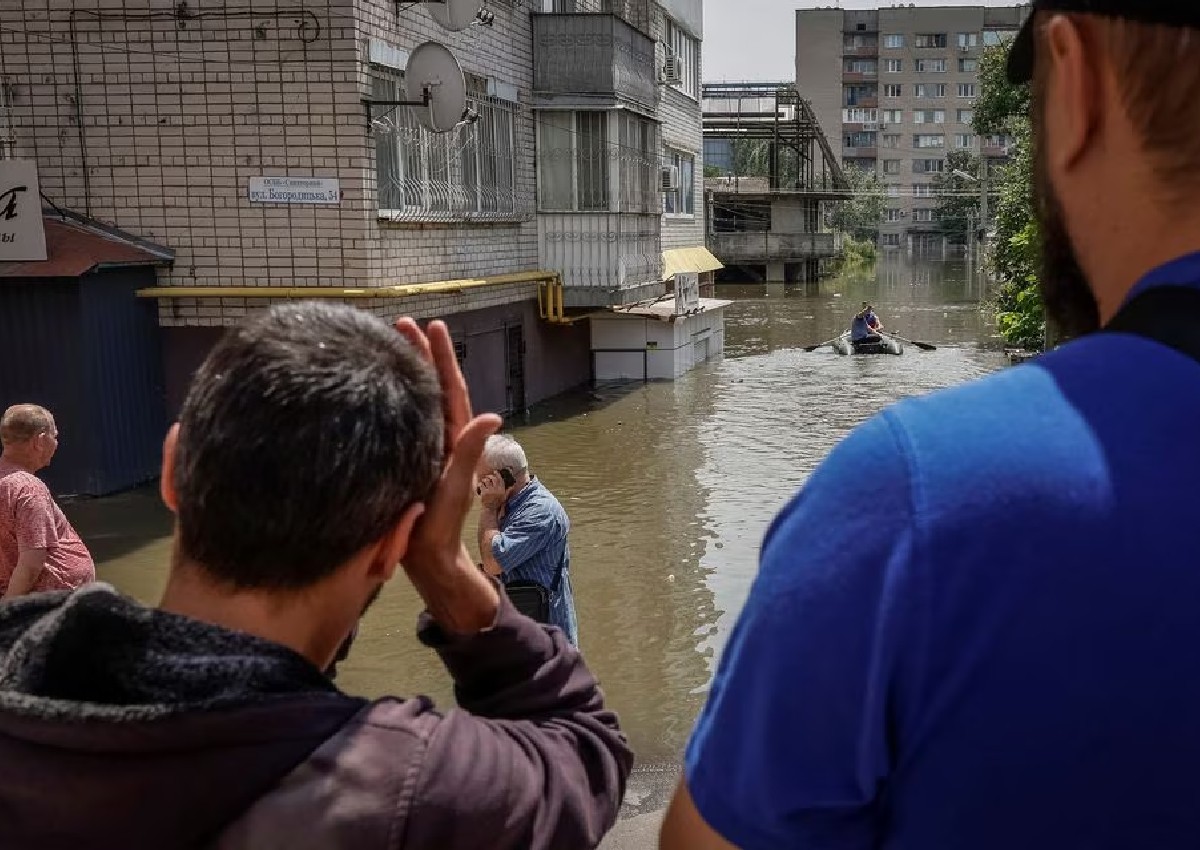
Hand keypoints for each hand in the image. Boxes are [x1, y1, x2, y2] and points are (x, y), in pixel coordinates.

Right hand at [394, 318, 501, 633]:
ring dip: (405, 373)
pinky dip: (393, 399)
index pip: (450, 390)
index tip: (431, 326)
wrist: (425, 564)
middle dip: (419, 355)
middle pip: (431, 388)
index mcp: (453, 441)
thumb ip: (469, 453)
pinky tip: (375, 390)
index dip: (441, 358)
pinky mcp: (406, 461)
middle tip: (401, 323)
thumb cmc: (439, 531)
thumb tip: (493, 414)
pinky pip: (401, 421)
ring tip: (387, 344)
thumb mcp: (454, 490)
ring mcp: (423, 450)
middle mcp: (440, 440)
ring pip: (416, 402)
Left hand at [477, 474, 506, 510]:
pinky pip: (481, 485)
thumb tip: (513, 486)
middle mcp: (496, 489)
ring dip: (485, 479)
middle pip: (493, 478)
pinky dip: (480, 484)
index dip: (498, 474)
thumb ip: (508, 491)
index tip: (495, 471)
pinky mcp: (484, 492)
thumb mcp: (505, 497)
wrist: (490, 508)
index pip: (500, 479)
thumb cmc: (497, 503)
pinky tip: (480, 485)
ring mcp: (490, 490)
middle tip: (488, 476)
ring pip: (487, 481)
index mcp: (501, 490)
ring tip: (484, 480)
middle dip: (490, 476)